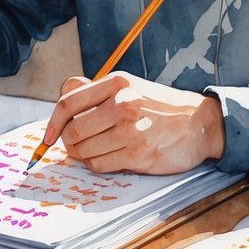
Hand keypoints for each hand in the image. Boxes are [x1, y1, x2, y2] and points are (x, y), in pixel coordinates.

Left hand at [41, 71, 224, 173]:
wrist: (201, 123)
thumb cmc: (160, 106)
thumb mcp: (130, 86)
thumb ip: (96, 90)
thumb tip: (64, 93)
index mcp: (117, 83)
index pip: (68, 102)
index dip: (52, 123)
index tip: (48, 136)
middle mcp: (122, 104)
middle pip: (72, 131)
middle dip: (68, 143)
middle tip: (77, 145)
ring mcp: (131, 131)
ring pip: (84, 151)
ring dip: (83, 155)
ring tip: (96, 150)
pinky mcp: (138, 154)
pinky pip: (101, 165)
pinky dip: (98, 165)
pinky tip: (109, 157)